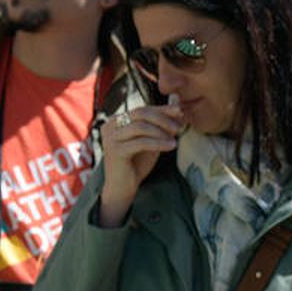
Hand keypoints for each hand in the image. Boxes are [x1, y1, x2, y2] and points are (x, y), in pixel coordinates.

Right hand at [99, 102, 184, 226]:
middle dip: (163, 118)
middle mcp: (110, 125)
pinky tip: (171, 146)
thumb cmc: (136, 164)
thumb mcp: (151, 140)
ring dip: (161, 131)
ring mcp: (111, 138)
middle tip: (179, 127)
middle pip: (140, 113)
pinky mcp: (116, 151)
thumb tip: (177, 102)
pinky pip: (141, 142)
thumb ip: (161, 123)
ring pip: (140, 126)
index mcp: (116, 120)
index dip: (162, 109)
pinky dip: (158, 143)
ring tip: (175, 139)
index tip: (180, 112)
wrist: (122, 188)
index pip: (142, 109)